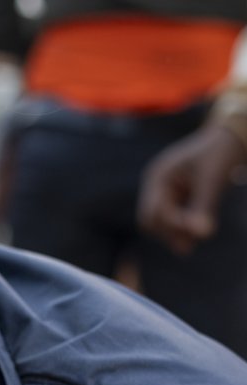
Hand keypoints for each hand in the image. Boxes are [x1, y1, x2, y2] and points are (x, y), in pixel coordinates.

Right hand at [139, 124, 246, 253]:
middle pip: (151, 219)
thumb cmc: (220, 153)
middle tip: (188, 247)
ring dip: (175, 232)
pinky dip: (183, 227)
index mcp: (158, 177)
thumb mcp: (212, 179)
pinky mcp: (179, 195)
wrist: (232, 137)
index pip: (153, 211)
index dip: (171, 225)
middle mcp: (157, 184)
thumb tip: (201, 235)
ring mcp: (166, 190)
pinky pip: (175, 216)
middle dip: (168, 232)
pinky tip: (196, 234)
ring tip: (190, 246)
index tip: (196, 232)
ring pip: (162, 221)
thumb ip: (203, 207)